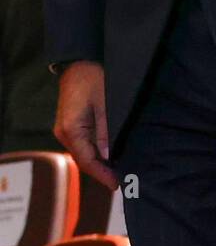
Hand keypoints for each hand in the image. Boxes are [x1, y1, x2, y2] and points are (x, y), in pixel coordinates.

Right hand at [53, 61, 117, 190]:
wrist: (80, 61)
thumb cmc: (94, 78)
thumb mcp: (105, 104)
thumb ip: (106, 132)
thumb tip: (108, 157)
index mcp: (71, 130)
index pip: (87, 160)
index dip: (102, 174)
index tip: (117, 184)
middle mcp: (64, 132)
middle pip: (83, 160)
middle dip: (101, 171)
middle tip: (121, 180)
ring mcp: (65, 129)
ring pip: (83, 153)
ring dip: (98, 163)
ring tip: (117, 171)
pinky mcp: (70, 124)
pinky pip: (82, 144)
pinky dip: (94, 152)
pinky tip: (107, 156)